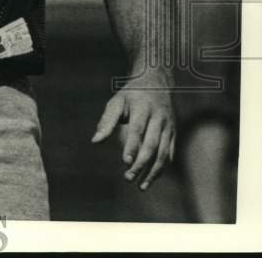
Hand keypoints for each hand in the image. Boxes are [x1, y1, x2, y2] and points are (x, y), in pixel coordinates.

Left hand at [91, 72, 175, 190]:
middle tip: (128, 177)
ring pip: (164, 153)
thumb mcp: (116, 102)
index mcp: (143, 108)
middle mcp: (159, 119)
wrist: (156, 82)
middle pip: (152, 145)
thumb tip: (95, 141)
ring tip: (140, 186)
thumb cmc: (131, 95)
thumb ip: (106, 122)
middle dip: (141, 163)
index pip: (138, 130)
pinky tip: (150, 178)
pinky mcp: (173, 134)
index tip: (125, 162)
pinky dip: (161, 168)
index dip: (132, 146)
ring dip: (153, 172)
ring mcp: (169, 127)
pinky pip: (170, 154)